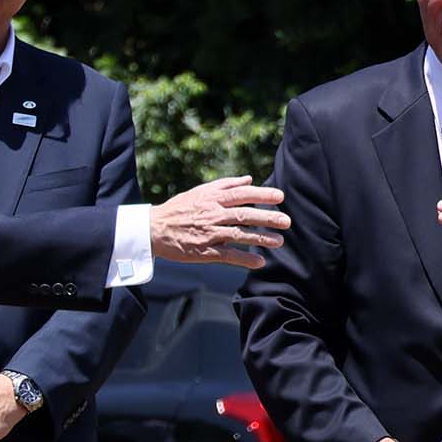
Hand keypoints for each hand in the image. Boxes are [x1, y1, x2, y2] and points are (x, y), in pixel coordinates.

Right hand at [148, 176, 289, 268]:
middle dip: (267, 217)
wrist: (155, 229)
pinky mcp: (205, 251)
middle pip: (244, 214)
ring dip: (260, 239)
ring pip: (239, 235)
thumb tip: (249, 179)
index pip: (241, 194)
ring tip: (279, 241)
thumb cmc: (180, 208)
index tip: (280, 196)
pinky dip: (244, 259)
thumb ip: (226, 185)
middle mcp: (212, 215)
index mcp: (212, 198)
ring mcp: (209, 233)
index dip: (262, 194)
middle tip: (286, 221)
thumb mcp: (200, 192)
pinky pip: (228, 255)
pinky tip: (260, 262)